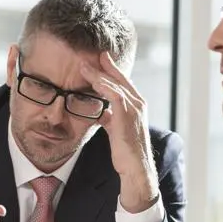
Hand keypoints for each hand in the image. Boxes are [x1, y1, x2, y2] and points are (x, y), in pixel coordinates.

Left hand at [80, 52, 157, 212]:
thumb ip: (110, 118)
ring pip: (115, 85)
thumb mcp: (116, 130)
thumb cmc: (126, 151)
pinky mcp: (127, 116)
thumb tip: (101, 113)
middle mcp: (138, 104)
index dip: (112, 70)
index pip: (123, 82)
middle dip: (106, 65)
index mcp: (137, 106)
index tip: (100, 59)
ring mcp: (134, 109)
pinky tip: (93, 81)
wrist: (135, 167)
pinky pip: (114, 96)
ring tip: (84, 66)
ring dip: (99, 74)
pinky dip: (103, 87)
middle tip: (94, 54)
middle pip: (120, 79)